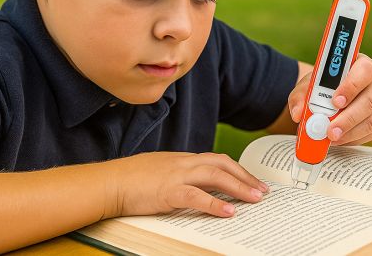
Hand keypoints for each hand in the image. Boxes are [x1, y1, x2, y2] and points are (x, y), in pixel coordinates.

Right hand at [106, 151, 267, 218]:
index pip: (217, 159)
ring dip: (239, 187)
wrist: (109, 182)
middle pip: (222, 164)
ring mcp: (177, 175)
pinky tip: (229, 212)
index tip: (251, 180)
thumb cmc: (130, 179)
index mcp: (182, 159)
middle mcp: (183, 163)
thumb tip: (198, 186)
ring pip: (216, 176)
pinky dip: (216, 204)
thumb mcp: (160, 171)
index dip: (237, 169)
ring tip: (255, 199)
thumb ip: (180, 174)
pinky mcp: (169, 191)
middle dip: (245, 177)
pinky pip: (197, 196)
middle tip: (262, 190)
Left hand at [288, 54, 371, 145]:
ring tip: (332, 138)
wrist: (334, 92)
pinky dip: (357, 138)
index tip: (334, 102)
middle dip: (348, 119)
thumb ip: (300, 96)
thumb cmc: (323, 85)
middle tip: (330, 131)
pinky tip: (341, 139)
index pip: (364, 71)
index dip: (350, 87)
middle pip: (370, 100)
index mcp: (363, 63)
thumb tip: (298, 114)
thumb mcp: (308, 86)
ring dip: (351, 132)